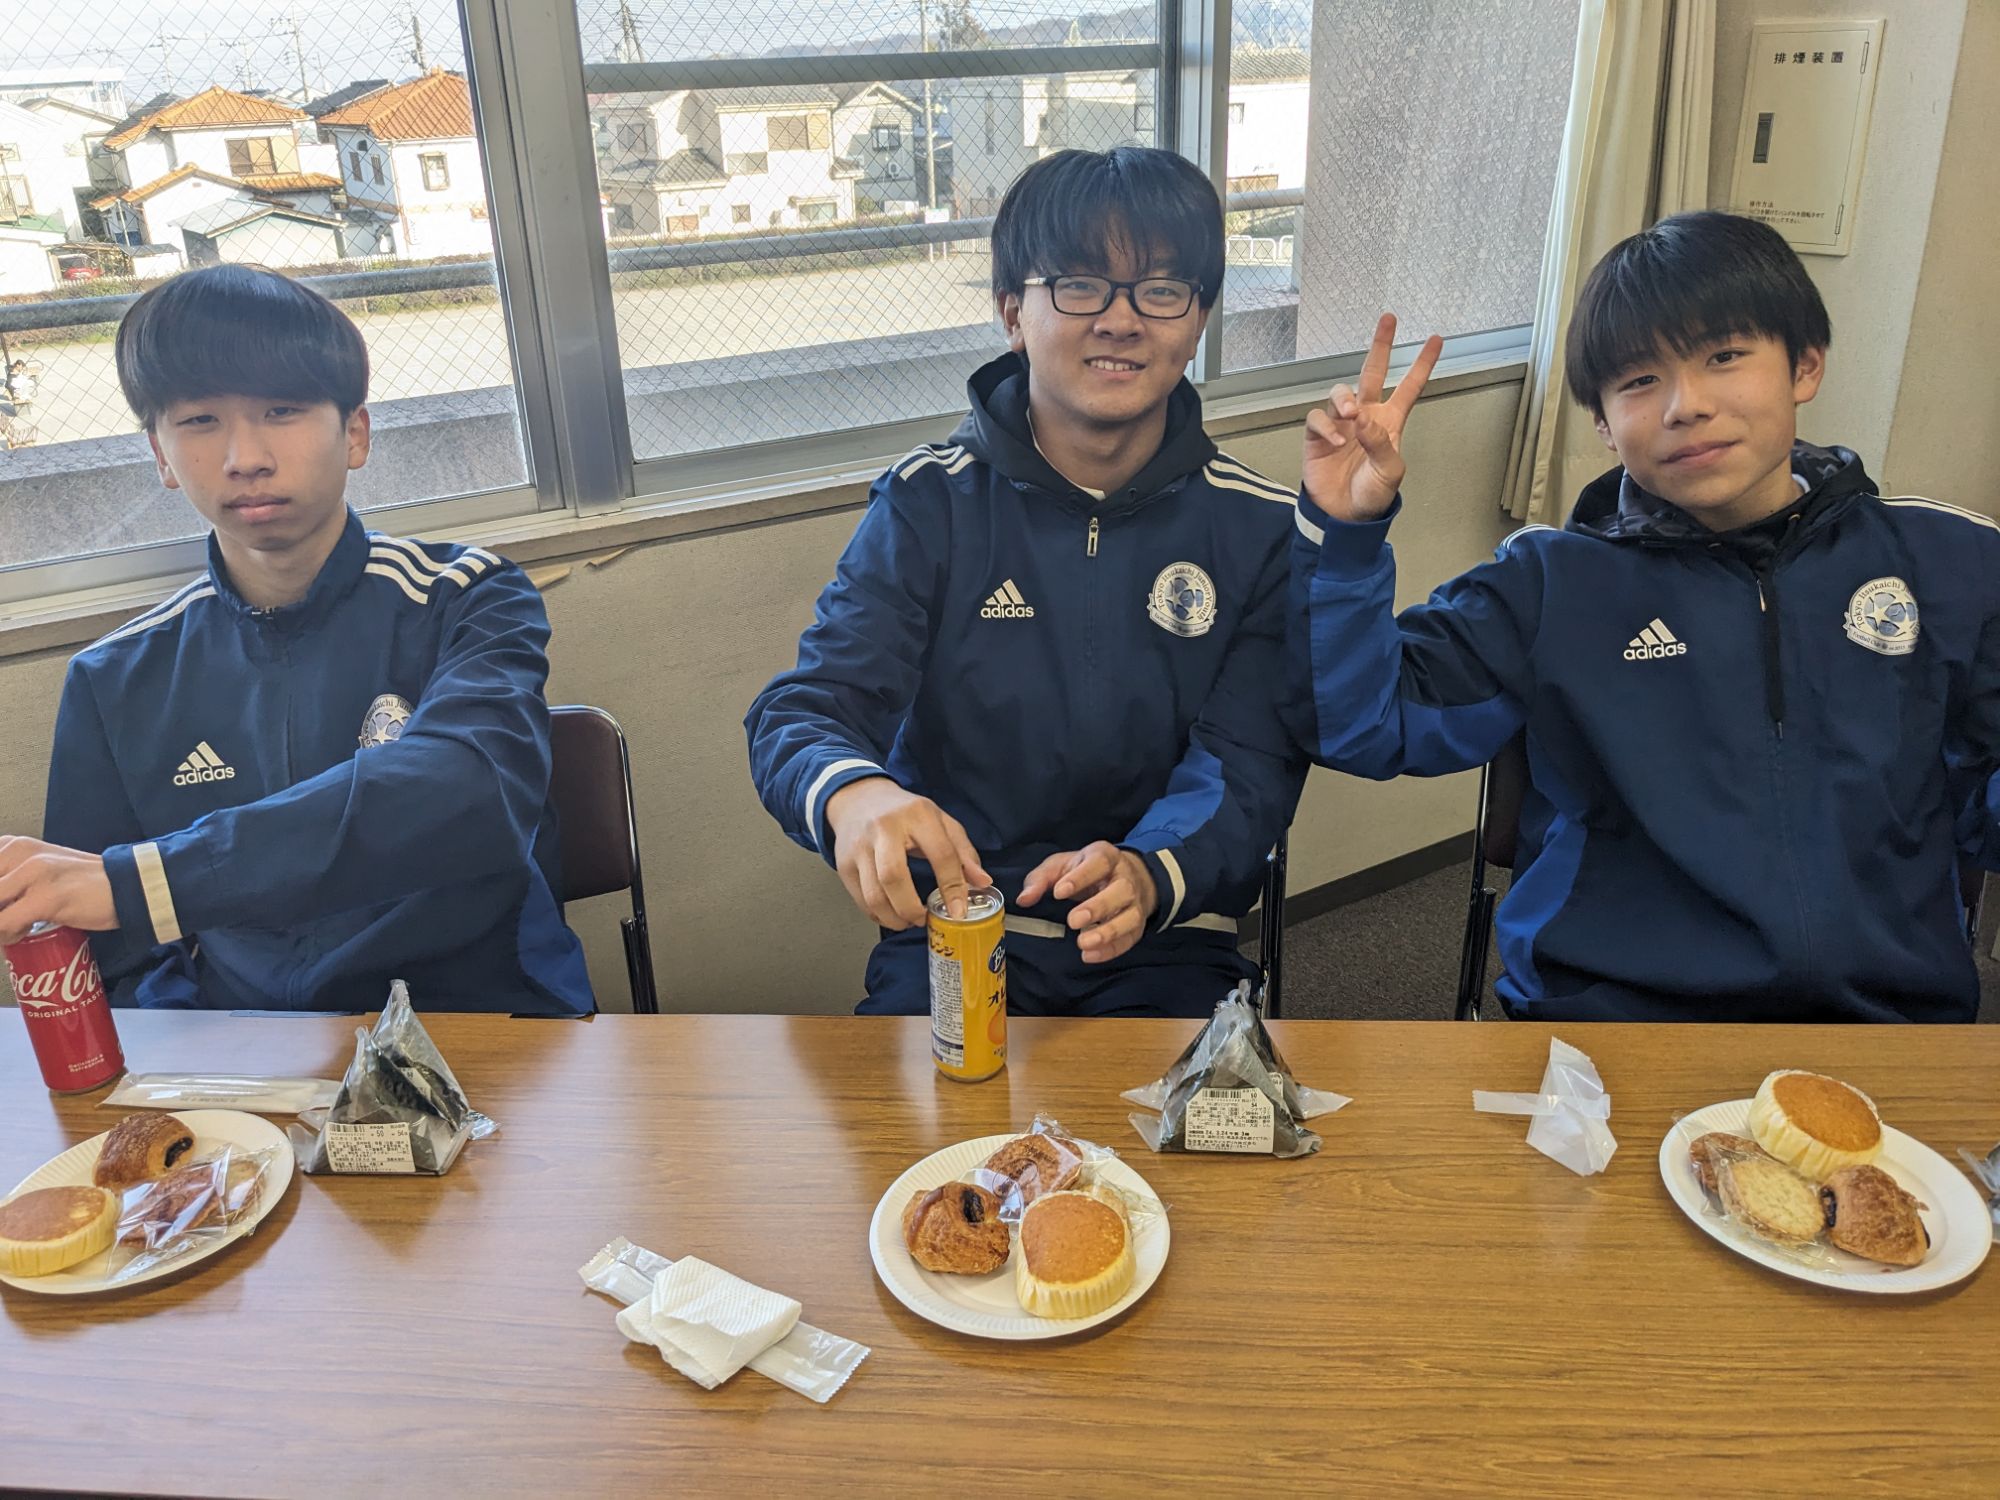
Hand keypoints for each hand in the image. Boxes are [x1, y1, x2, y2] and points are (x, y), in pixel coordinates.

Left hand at [0, 837, 116, 945]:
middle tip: (9, 920)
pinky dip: (7, 935)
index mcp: (13, 845)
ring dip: (0, 926)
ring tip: (15, 928)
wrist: (126, 888)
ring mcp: (34, 872)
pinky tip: (22, 933)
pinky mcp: (47, 896)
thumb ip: (9, 881)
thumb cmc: (81, 885)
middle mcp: (20, 852)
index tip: (4, 903)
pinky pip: (5, 923)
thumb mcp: (36, 873)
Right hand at [825, 777, 989, 929]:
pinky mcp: (844, 863)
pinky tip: (891, 914)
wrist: (858, 798)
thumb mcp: (940, 821)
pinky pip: (860, 899)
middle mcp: (884, 829)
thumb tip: (982, 882)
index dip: (952, 887)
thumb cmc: (904, 812)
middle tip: (925, 919)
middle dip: (911, 908)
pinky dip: (877, 915)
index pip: (940, 854)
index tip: (958, 911)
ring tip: (908, 921)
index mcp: (917, 815)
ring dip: (894, 918)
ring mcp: (859, 847)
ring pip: (873, 894)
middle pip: (893, 877)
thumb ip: (963, 852)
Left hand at [1019, 841, 1157, 964]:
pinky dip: (1112, 949)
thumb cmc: (1087, 871)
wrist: (1129, 877)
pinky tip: (1091, 955)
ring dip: (1108, 933)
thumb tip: (1024, 899)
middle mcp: (1125, 878)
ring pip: (1131, 917)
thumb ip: (1041, 879)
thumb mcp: (1062, 865)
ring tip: (1083, 943)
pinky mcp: (1137, 925)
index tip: (1059, 892)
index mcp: (1106, 857)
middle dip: (1098, 907)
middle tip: (1073, 921)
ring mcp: (1135, 903)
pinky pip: (1130, 938)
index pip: (1099, 862)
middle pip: (1121, 890)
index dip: (1081, 877)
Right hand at [1302, 312, 1443, 522]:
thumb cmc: (1372, 494)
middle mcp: (1365, 416)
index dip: (1423, 364)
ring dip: (1345, 399)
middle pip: (1372, 373)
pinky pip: (1319, 418)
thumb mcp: (1389, 472)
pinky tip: (1336, 441)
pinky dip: (1326, 426)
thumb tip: (1364, 419)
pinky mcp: (1318, 435)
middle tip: (1388, 320)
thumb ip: (1381, 444)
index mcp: (1389, 422)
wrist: (1344, 516)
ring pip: (1340, 392)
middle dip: (1381, 346)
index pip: (1409, 387)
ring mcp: (1341, 424)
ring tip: (1350, 415)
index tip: (1437, 340)